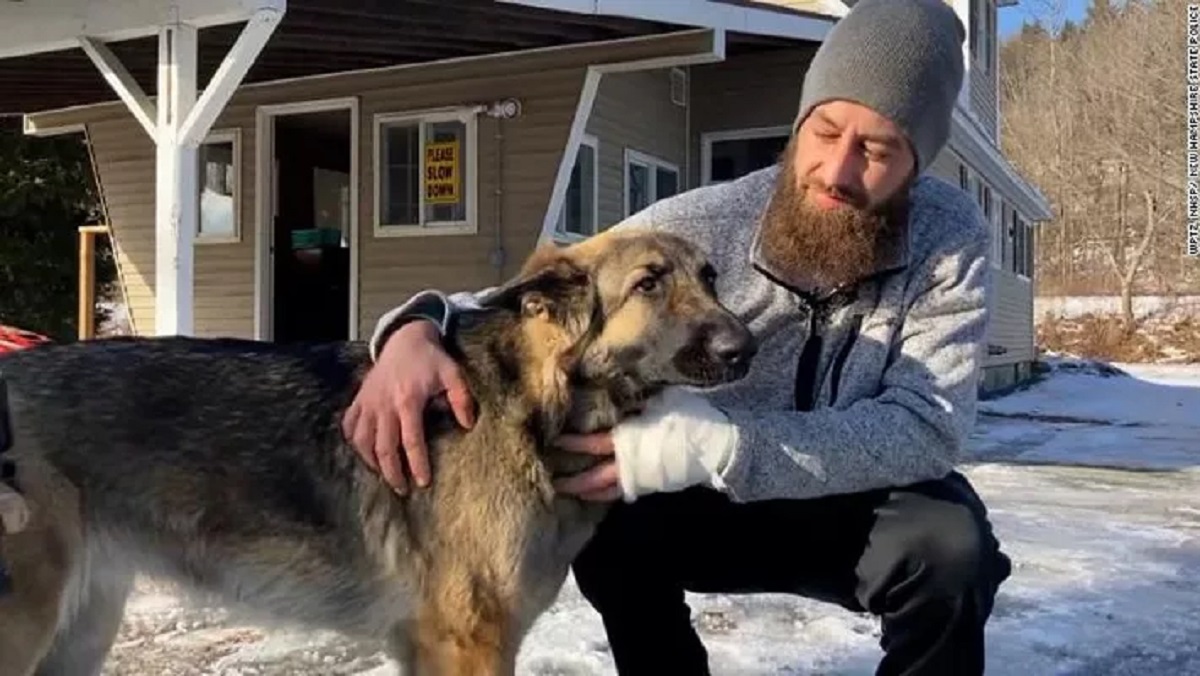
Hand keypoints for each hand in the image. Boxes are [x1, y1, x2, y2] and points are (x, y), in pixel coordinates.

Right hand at [341, 320, 474, 493]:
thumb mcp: (453, 373)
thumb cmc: (431, 359)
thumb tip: (468, 425)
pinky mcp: (359, 400)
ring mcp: (368, 402)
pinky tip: (366, 454)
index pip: (411, 440)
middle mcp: (384, 404)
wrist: (404, 338)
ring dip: (372, 462)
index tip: (423, 482)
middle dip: (392, 473)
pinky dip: (355, 443)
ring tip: (385, 476)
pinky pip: (349, 427)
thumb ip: (462, 399)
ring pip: (362, 441)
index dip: (417, 464)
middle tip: (403, 490)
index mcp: (408, 400)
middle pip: (383, 448)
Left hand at [553, 387, 737, 502]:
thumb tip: (615, 383)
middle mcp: (633, 461)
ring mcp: (642, 477)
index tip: (554, 440)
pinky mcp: (651, 485)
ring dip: (585, 489)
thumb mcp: (662, 400)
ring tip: (566, 490)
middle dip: (573, 478)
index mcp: (632, 437)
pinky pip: (622, 493)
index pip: (595, 443)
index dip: (574, 443)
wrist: (721, 445)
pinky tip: (593, 494)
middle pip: (595, 475)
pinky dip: (605, 495)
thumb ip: (637, 397)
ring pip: (606, 489)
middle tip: (551, 480)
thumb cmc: (691, 417)